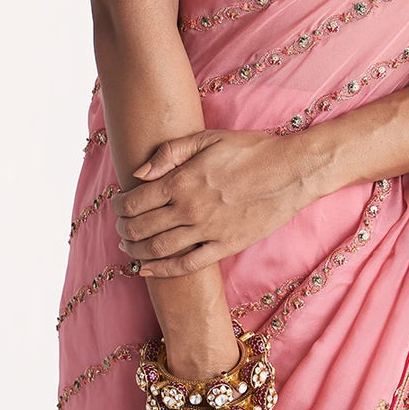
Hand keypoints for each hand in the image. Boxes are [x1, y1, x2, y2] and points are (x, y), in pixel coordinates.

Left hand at [111, 128, 312, 278]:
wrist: (291, 172)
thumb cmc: (251, 150)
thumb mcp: (208, 138)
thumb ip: (170, 153)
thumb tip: (138, 173)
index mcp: (183, 180)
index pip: (135, 201)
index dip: (119, 206)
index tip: (117, 206)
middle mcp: (190, 209)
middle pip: (141, 228)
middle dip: (124, 230)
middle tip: (119, 228)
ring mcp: (207, 231)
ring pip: (159, 249)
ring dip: (136, 251)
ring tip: (128, 248)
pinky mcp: (224, 246)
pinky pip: (187, 265)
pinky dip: (162, 270)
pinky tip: (147, 270)